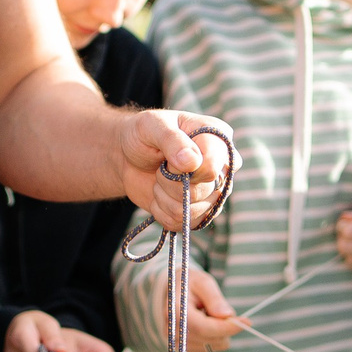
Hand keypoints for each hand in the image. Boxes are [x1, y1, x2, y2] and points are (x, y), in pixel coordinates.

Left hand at [120, 111, 236, 233]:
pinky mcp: (200, 212)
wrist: (129, 156)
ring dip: (164, 198)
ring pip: (191, 211)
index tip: (168, 160)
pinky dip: (162, 212)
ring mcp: (214, 192)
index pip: (212, 167)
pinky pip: (183, 225)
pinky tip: (159, 195)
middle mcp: (223, 167)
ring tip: (159, 180)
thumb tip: (192, 162)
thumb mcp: (151, 126)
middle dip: (169, 182)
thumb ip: (172, 140)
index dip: (186, 170)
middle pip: (202, 192)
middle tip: (161, 167)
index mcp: (218, 138)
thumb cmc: (144, 134)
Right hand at [154, 265, 245, 351]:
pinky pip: (211, 348)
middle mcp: (173, 330)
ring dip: (220, 331)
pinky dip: (215, 337)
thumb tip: (227, 315)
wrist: (176, 293)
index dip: (226, 327)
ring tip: (208, 314)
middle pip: (210, 338)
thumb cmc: (191, 284)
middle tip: (223, 309)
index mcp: (176, 311)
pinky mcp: (184, 350)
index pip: (203, 327)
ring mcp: (177, 342)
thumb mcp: (204, 282)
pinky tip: (206, 323)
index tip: (246, 322)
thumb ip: (214, 298)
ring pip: (213, 345)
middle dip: (225, 326)